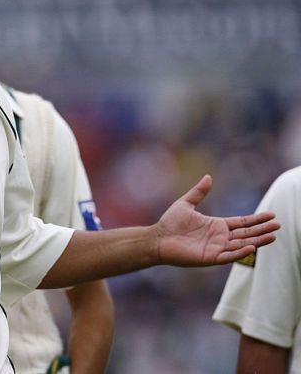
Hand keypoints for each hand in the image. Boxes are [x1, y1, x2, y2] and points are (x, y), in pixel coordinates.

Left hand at [154, 175, 279, 265]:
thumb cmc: (169, 223)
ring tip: (273, 236)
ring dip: (257, 241)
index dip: (256, 220)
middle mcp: (220, 237)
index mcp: (217, 225)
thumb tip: (208, 177)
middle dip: (262, 230)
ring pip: (241, 245)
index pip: (242, 223)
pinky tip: (251, 247)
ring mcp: (216, 248)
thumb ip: (198, 192)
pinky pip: (228, 255)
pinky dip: (240, 252)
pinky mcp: (209, 258)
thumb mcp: (185, 204)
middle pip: (246, 234)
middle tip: (278, 225)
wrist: (157, 238)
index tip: (271, 215)